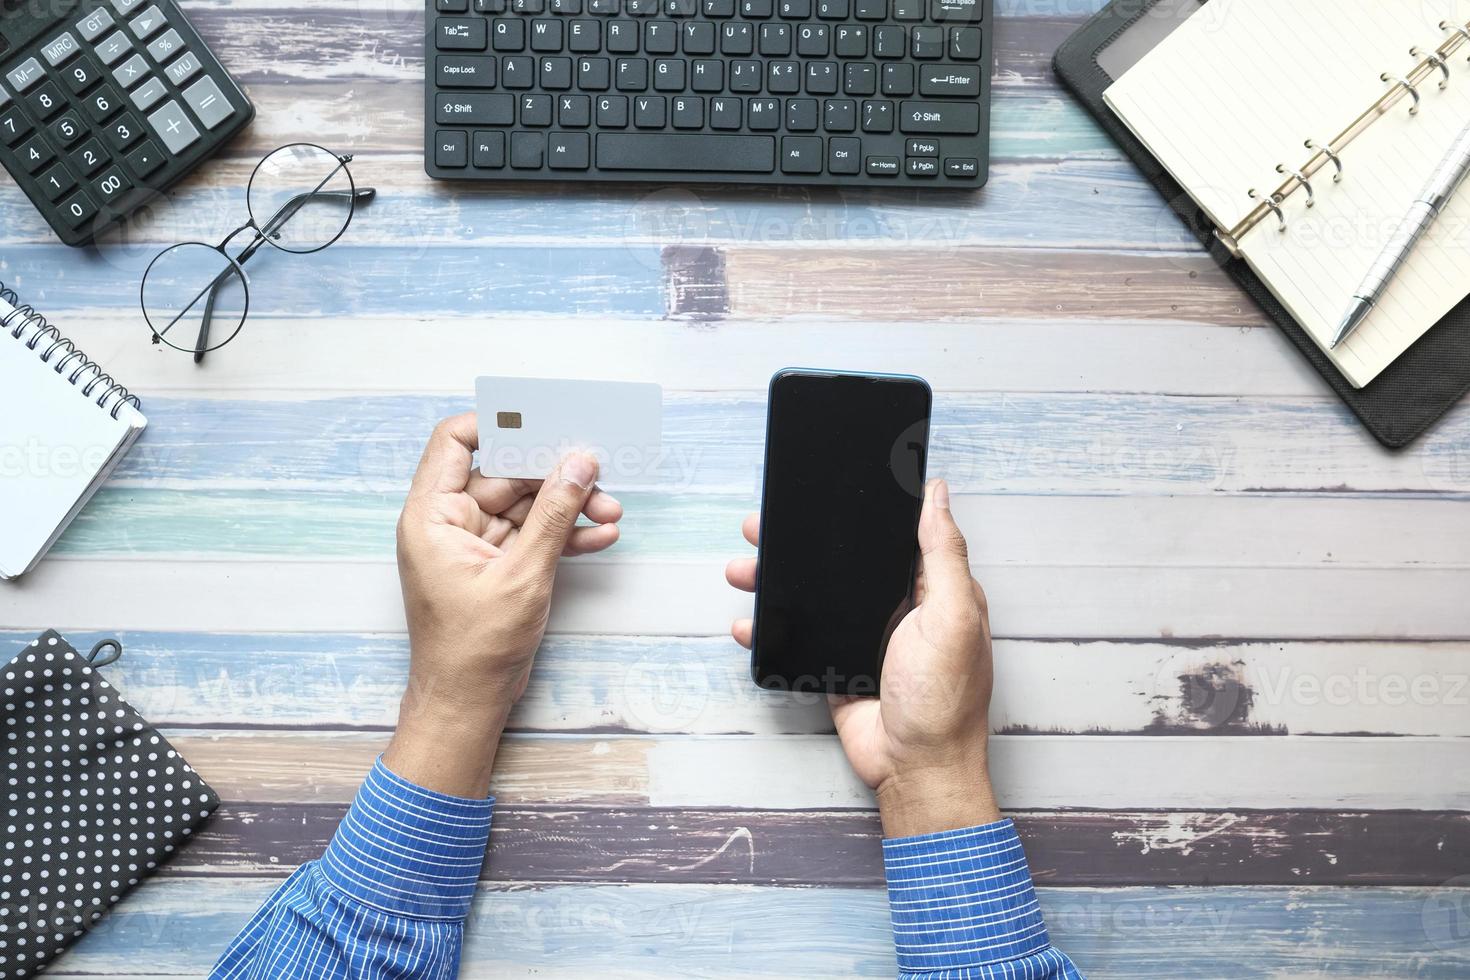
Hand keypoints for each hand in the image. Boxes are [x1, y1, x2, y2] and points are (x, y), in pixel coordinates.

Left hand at [385, 413, 622, 796]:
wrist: (468, 704)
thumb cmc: (473, 649)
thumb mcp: (522, 574)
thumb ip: (554, 515)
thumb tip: (580, 464)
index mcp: (431, 515)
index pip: (455, 441)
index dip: (496, 425)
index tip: (543, 422)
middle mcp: (449, 522)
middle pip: (505, 472)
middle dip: (556, 475)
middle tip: (599, 472)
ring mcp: (475, 543)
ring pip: (528, 505)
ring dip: (570, 507)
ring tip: (613, 513)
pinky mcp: (499, 564)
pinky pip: (534, 535)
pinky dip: (566, 535)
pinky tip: (602, 536)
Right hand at [726, 478, 1000, 836]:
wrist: (915, 769)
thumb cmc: (945, 700)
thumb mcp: (952, 616)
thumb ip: (943, 554)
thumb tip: (938, 494)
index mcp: (930, 588)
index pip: (892, 536)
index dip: (860, 512)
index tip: (823, 489)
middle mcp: (897, 607)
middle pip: (841, 562)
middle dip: (800, 544)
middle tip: (762, 528)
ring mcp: (862, 636)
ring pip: (811, 597)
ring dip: (774, 582)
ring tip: (743, 569)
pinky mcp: (835, 663)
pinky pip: (797, 638)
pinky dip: (767, 631)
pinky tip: (746, 623)